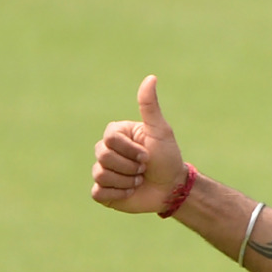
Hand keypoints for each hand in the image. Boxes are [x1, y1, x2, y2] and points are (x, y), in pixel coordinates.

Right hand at [91, 75, 186, 213]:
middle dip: (131, 166)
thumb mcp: (160, 131)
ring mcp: (102, 171)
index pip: (110, 139)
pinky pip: (98, 192)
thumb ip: (150, 106)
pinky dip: (118, 194)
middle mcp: (105, 151)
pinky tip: (130, 192)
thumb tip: (151, 77)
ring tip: (139, 180)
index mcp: (116, 134)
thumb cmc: (168, 158)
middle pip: (103, 156)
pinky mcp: (102, 191)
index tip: (147, 154)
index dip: (131, 150)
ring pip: (101, 174)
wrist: (172, 189)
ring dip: (127, 181)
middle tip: (144, 168)